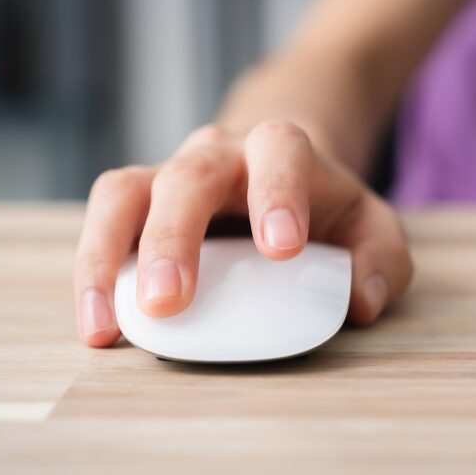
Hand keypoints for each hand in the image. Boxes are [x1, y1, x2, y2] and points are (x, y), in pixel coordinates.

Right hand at [73, 120, 413, 346]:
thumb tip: (359, 302)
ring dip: (106, 257)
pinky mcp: (135, 205)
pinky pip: (101, 226)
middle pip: (185, 177)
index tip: (281, 248)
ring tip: (104, 325)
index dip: (278, 193)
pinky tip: (98, 326)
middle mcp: (215, 154)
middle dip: (174, 237)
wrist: (275, 165)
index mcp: (280, 148)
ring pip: (121, 194)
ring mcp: (166, 175)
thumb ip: (382, 259)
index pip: (279, 152)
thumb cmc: (323, 206)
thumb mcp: (370, 225)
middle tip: (170, 301)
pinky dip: (93, 274)